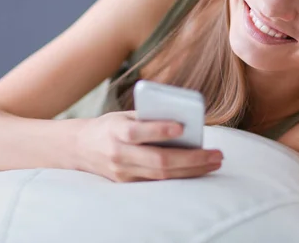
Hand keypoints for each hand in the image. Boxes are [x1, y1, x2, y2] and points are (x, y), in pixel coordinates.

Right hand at [74, 111, 222, 181]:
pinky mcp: (128, 183)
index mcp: (115, 131)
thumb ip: (149, 117)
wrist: (81, 148)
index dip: (159, 130)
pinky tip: (199, 169)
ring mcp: (123, 172)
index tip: (182, 127)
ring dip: (192, 170)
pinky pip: (158, 182)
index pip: (137, 132)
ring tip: (214, 162)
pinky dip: (181, 175)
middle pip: (158, 160)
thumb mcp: (124, 115)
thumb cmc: (111, 126)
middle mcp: (119, 154)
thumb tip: (184, 121)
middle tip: (216, 154)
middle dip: (191, 159)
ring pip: (162, 175)